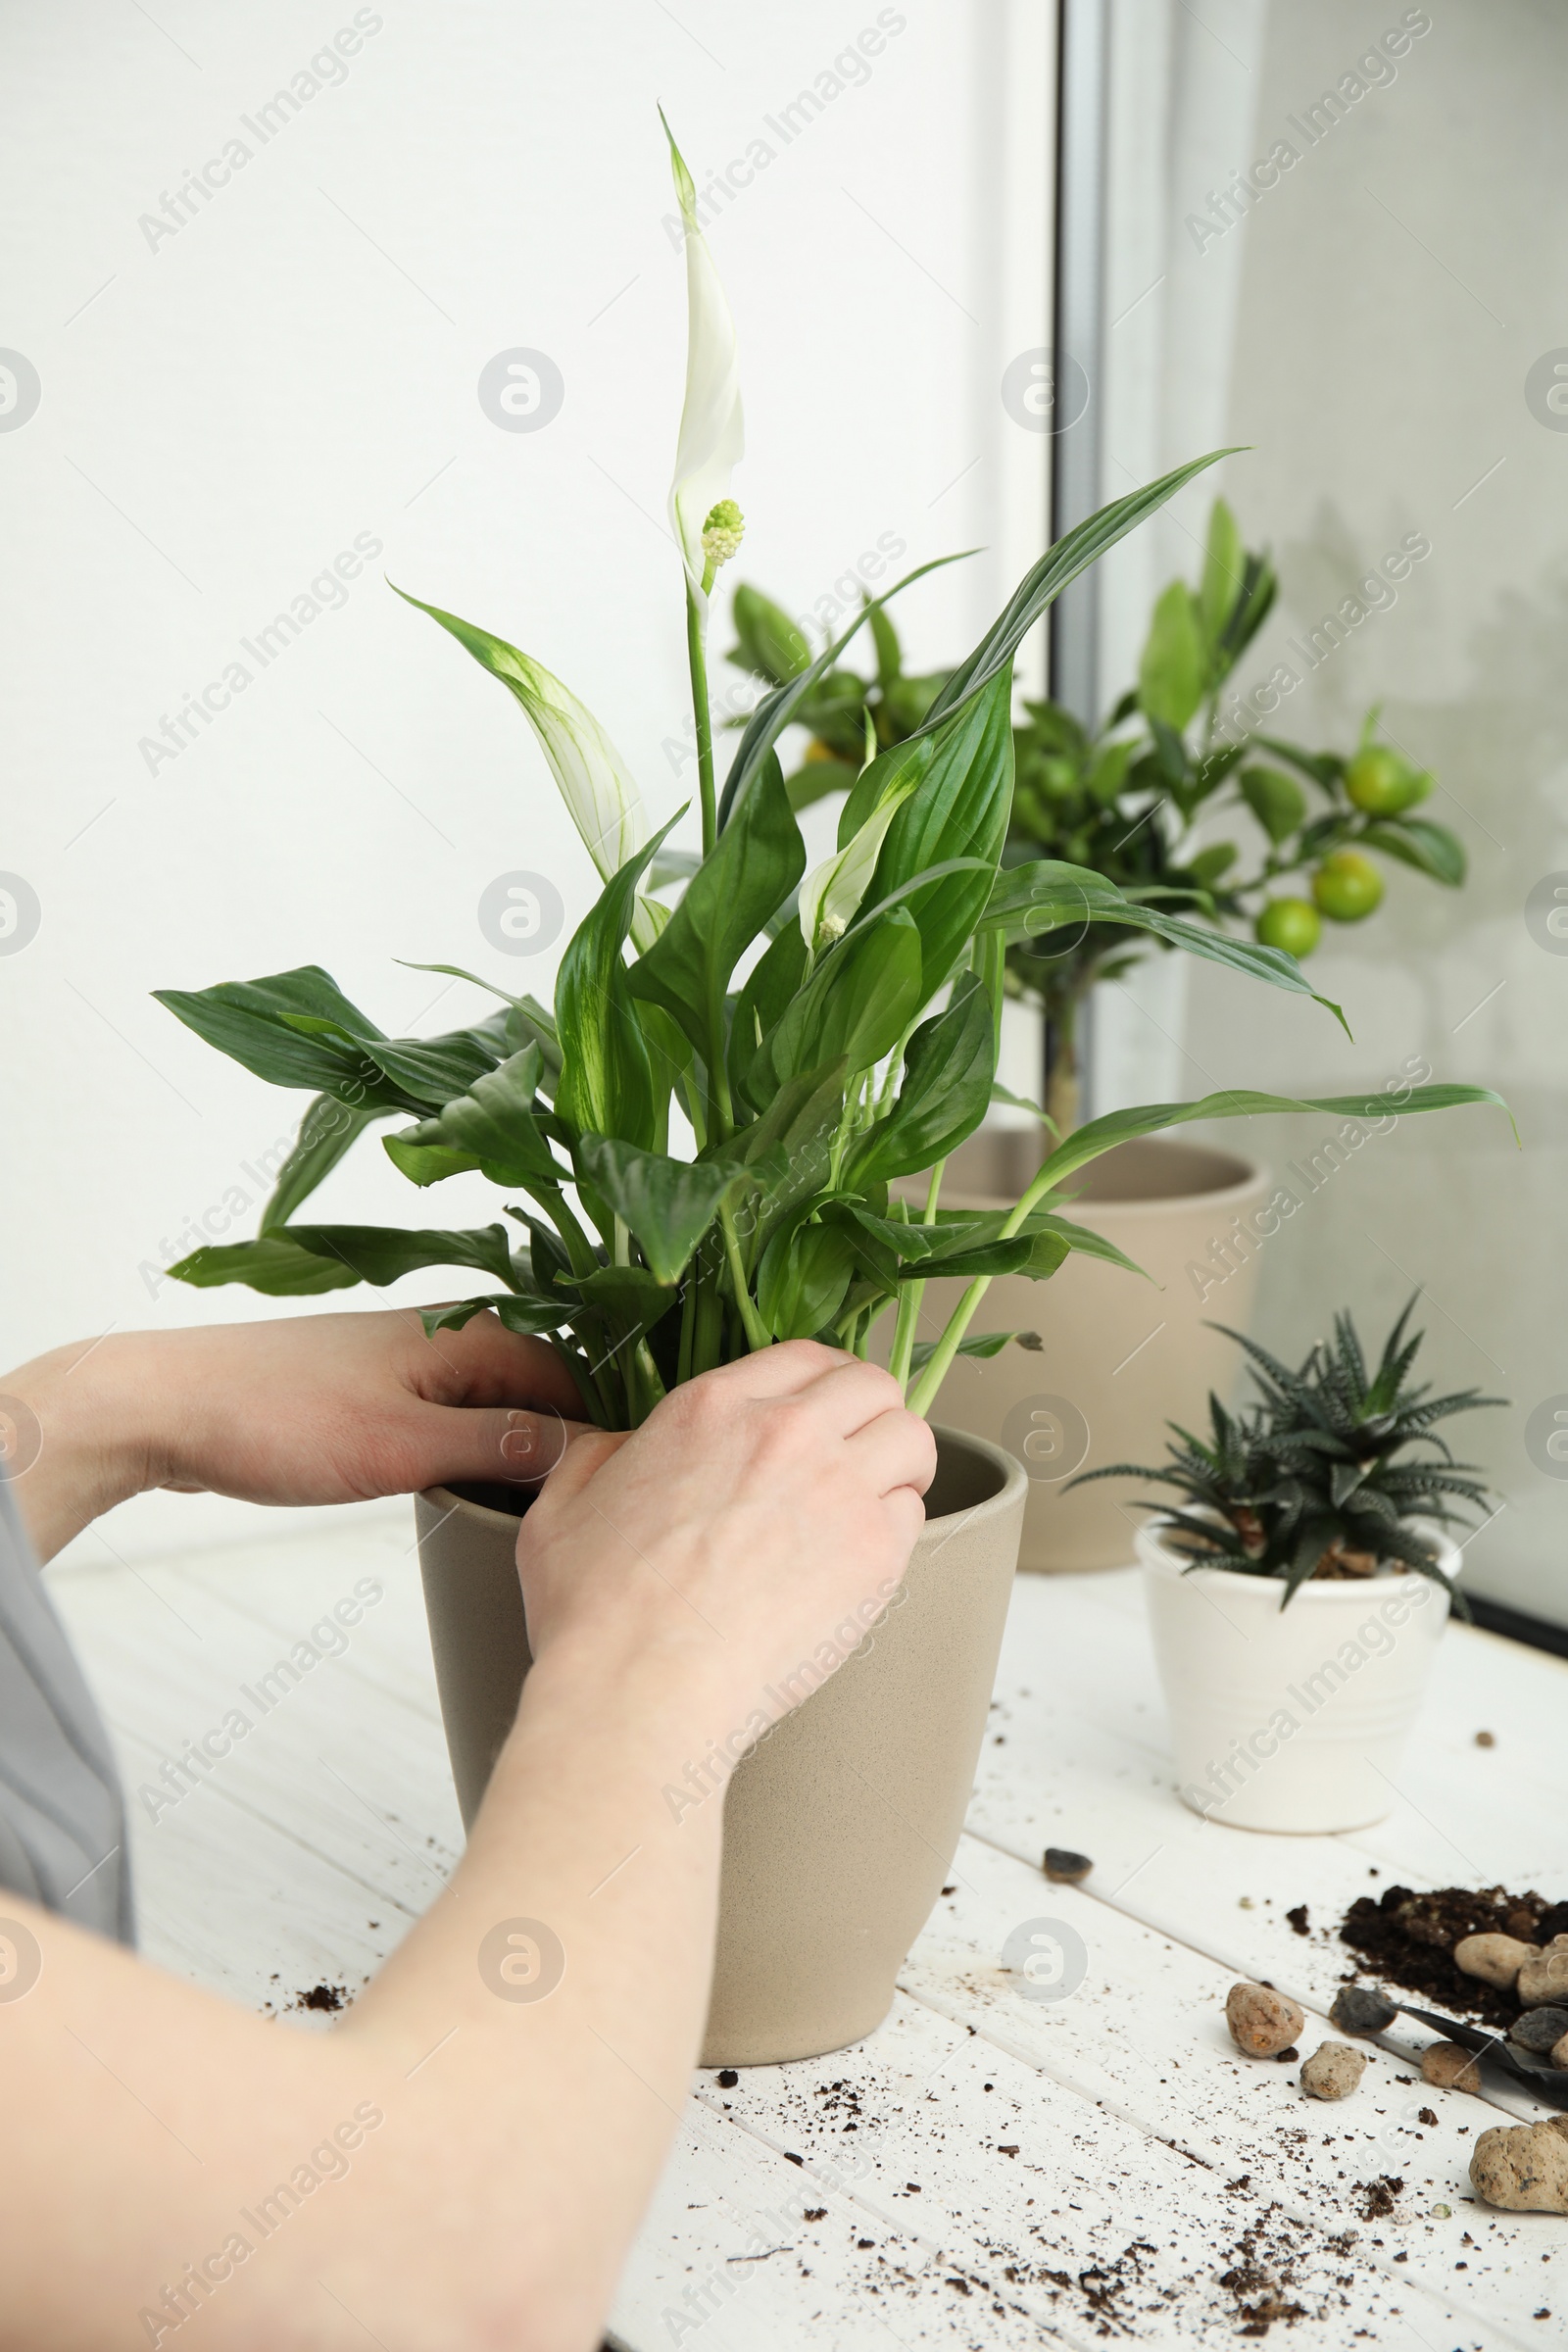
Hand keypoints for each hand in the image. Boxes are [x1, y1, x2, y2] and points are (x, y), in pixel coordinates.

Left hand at [6, 1308, 586, 1558]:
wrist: (166, 1405)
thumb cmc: (274, 1416)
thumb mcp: (403, 1446)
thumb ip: (496, 1446)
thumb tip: (579, 1449)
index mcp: (470, 1329)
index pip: (577, 1373)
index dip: (606, 1430)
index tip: (627, 1487)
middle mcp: (449, 1332)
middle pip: (542, 1387)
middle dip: (568, 1443)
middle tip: (587, 1514)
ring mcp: (410, 1359)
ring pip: (495, 1404)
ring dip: (517, 1452)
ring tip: (537, 1513)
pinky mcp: (375, 1389)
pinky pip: (453, 1416)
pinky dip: (473, 1452)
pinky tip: (472, 1495)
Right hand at [516, 1341, 935, 1730]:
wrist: (640, 1692)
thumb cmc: (597, 1616)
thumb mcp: (562, 1508)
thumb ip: (600, 1456)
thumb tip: (625, 1450)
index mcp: (711, 1408)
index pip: (804, 1355)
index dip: (824, 1381)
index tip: (825, 1409)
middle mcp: (784, 1431)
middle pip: (872, 1384)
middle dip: (872, 1412)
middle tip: (861, 1449)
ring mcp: (837, 1488)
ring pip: (911, 1437)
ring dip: (899, 1461)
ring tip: (879, 1495)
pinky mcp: (873, 1553)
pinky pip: (915, 1511)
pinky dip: (899, 1524)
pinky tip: (867, 1551)